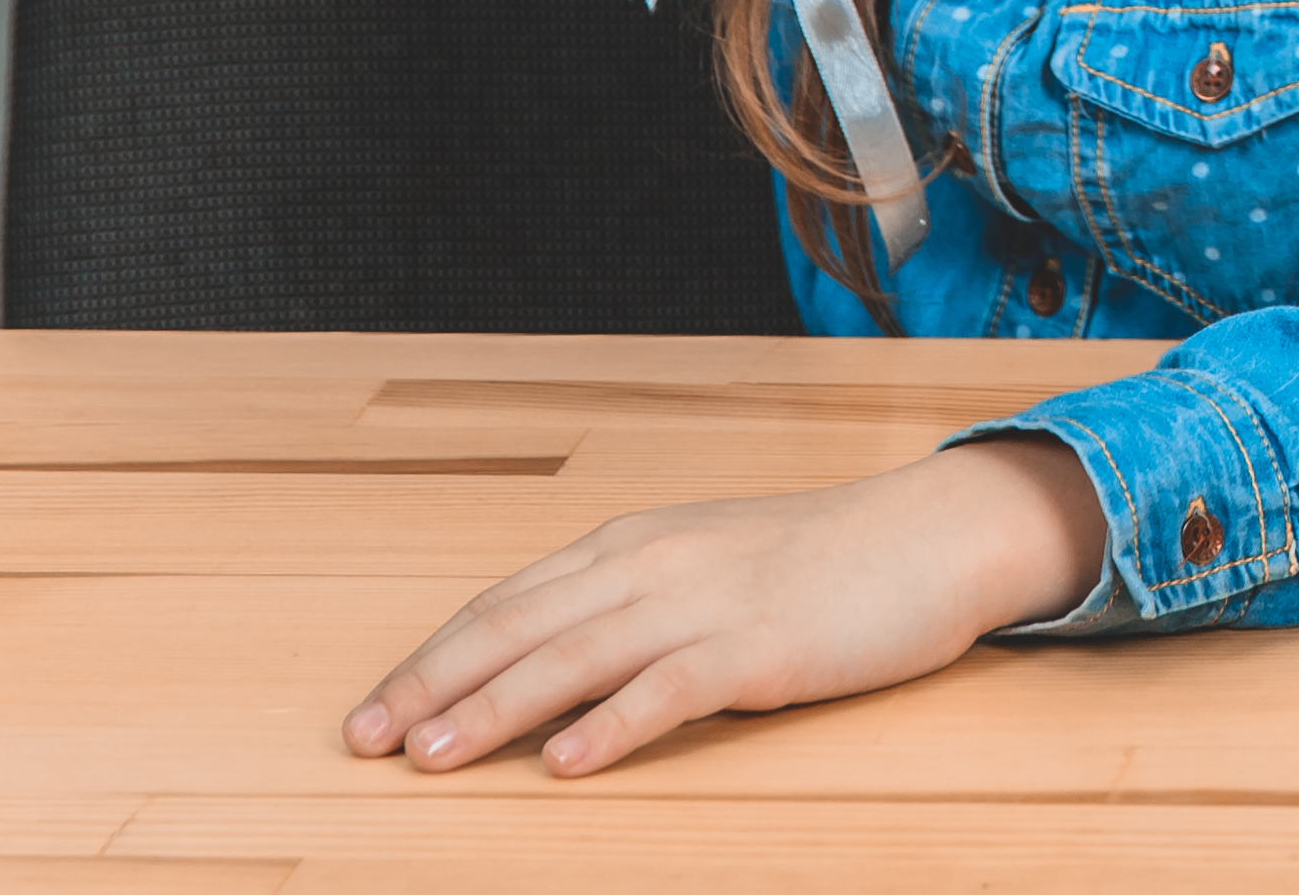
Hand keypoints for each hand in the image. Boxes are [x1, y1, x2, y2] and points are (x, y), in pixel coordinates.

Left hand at [345, 436, 1106, 778]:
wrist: (931, 535)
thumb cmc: (819, 562)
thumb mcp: (704, 568)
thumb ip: (628, 606)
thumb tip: (545, 673)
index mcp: (632, 545)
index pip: (507, 604)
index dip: (433, 658)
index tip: (372, 713)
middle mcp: (653, 565)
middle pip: (519, 627)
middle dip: (434, 686)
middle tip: (367, 742)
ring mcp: (706, 603)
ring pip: (576, 656)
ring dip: (496, 708)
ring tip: (435, 759)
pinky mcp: (760, 646)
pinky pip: (671, 688)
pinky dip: (613, 724)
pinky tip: (566, 763)